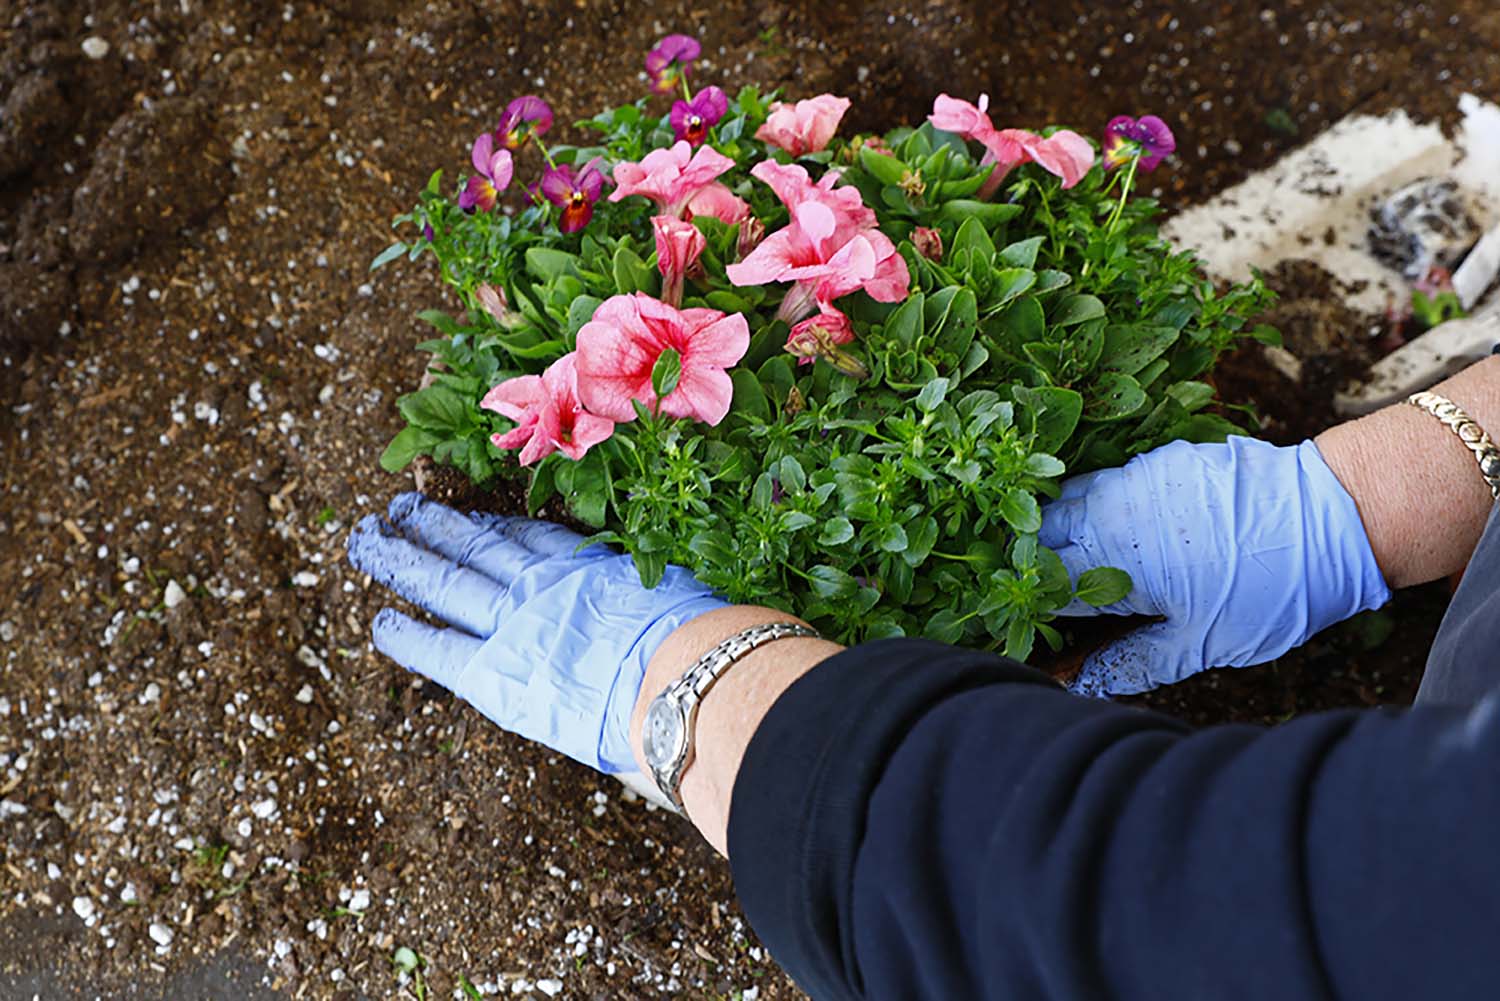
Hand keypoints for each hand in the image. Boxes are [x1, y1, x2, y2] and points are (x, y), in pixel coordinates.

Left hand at [346, 493, 725, 772]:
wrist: (694, 677)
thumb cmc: (711, 648)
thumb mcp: (691, 606)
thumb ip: (666, 608)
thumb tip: (684, 620)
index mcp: (592, 568)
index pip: (532, 538)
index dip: (497, 524)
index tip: (474, 515)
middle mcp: (546, 586)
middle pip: (477, 545)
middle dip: (434, 525)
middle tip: (399, 507)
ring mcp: (516, 622)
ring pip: (446, 580)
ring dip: (402, 557)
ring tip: (367, 539)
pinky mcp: (496, 673)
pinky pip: (438, 647)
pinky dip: (406, 633)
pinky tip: (380, 621)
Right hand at [1039, 436, 1390, 696]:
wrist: (1334, 515)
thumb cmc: (1272, 589)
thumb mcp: (1205, 643)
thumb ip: (1135, 662)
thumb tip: (1084, 685)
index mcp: (1113, 565)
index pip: (1045, 587)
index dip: (1035, 611)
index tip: (1039, 628)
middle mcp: (1111, 514)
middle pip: (1040, 534)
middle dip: (1036, 564)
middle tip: (1051, 594)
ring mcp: (1133, 479)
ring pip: (1067, 500)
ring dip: (1059, 529)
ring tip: (1073, 560)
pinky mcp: (1159, 461)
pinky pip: (1105, 480)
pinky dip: (1095, 504)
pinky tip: (1115, 528)